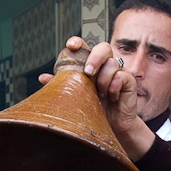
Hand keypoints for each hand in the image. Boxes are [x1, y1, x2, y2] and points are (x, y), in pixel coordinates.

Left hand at [42, 36, 154, 160]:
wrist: (111, 128)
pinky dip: (114, 86)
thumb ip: (62, 85)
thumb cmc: (94, 110)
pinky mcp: (128, 81)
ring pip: (112, 63)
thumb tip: (42, 78)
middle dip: (95, 58)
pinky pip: (121, 76)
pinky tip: (111, 97)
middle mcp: (105, 66)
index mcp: (91, 65)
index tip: (71, 46)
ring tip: (101, 94)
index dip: (79, 42)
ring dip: (103, 79)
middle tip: (88, 73)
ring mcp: (118, 72)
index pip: (85, 47)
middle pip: (103, 48)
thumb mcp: (75, 97)